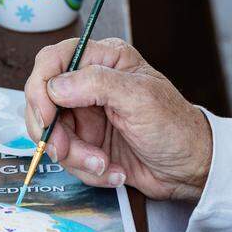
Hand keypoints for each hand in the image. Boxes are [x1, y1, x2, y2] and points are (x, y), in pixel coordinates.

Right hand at [24, 37, 211, 200]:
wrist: (190, 169)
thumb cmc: (176, 127)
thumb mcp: (139, 98)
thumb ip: (96, 84)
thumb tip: (55, 86)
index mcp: (104, 59)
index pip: (53, 60)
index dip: (41, 87)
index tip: (46, 115)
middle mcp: (90, 84)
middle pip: (43, 100)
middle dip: (54, 132)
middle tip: (67, 151)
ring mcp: (87, 114)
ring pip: (52, 134)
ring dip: (75, 157)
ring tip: (104, 165)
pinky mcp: (88, 142)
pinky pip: (68, 157)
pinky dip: (87, 170)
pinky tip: (113, 171)